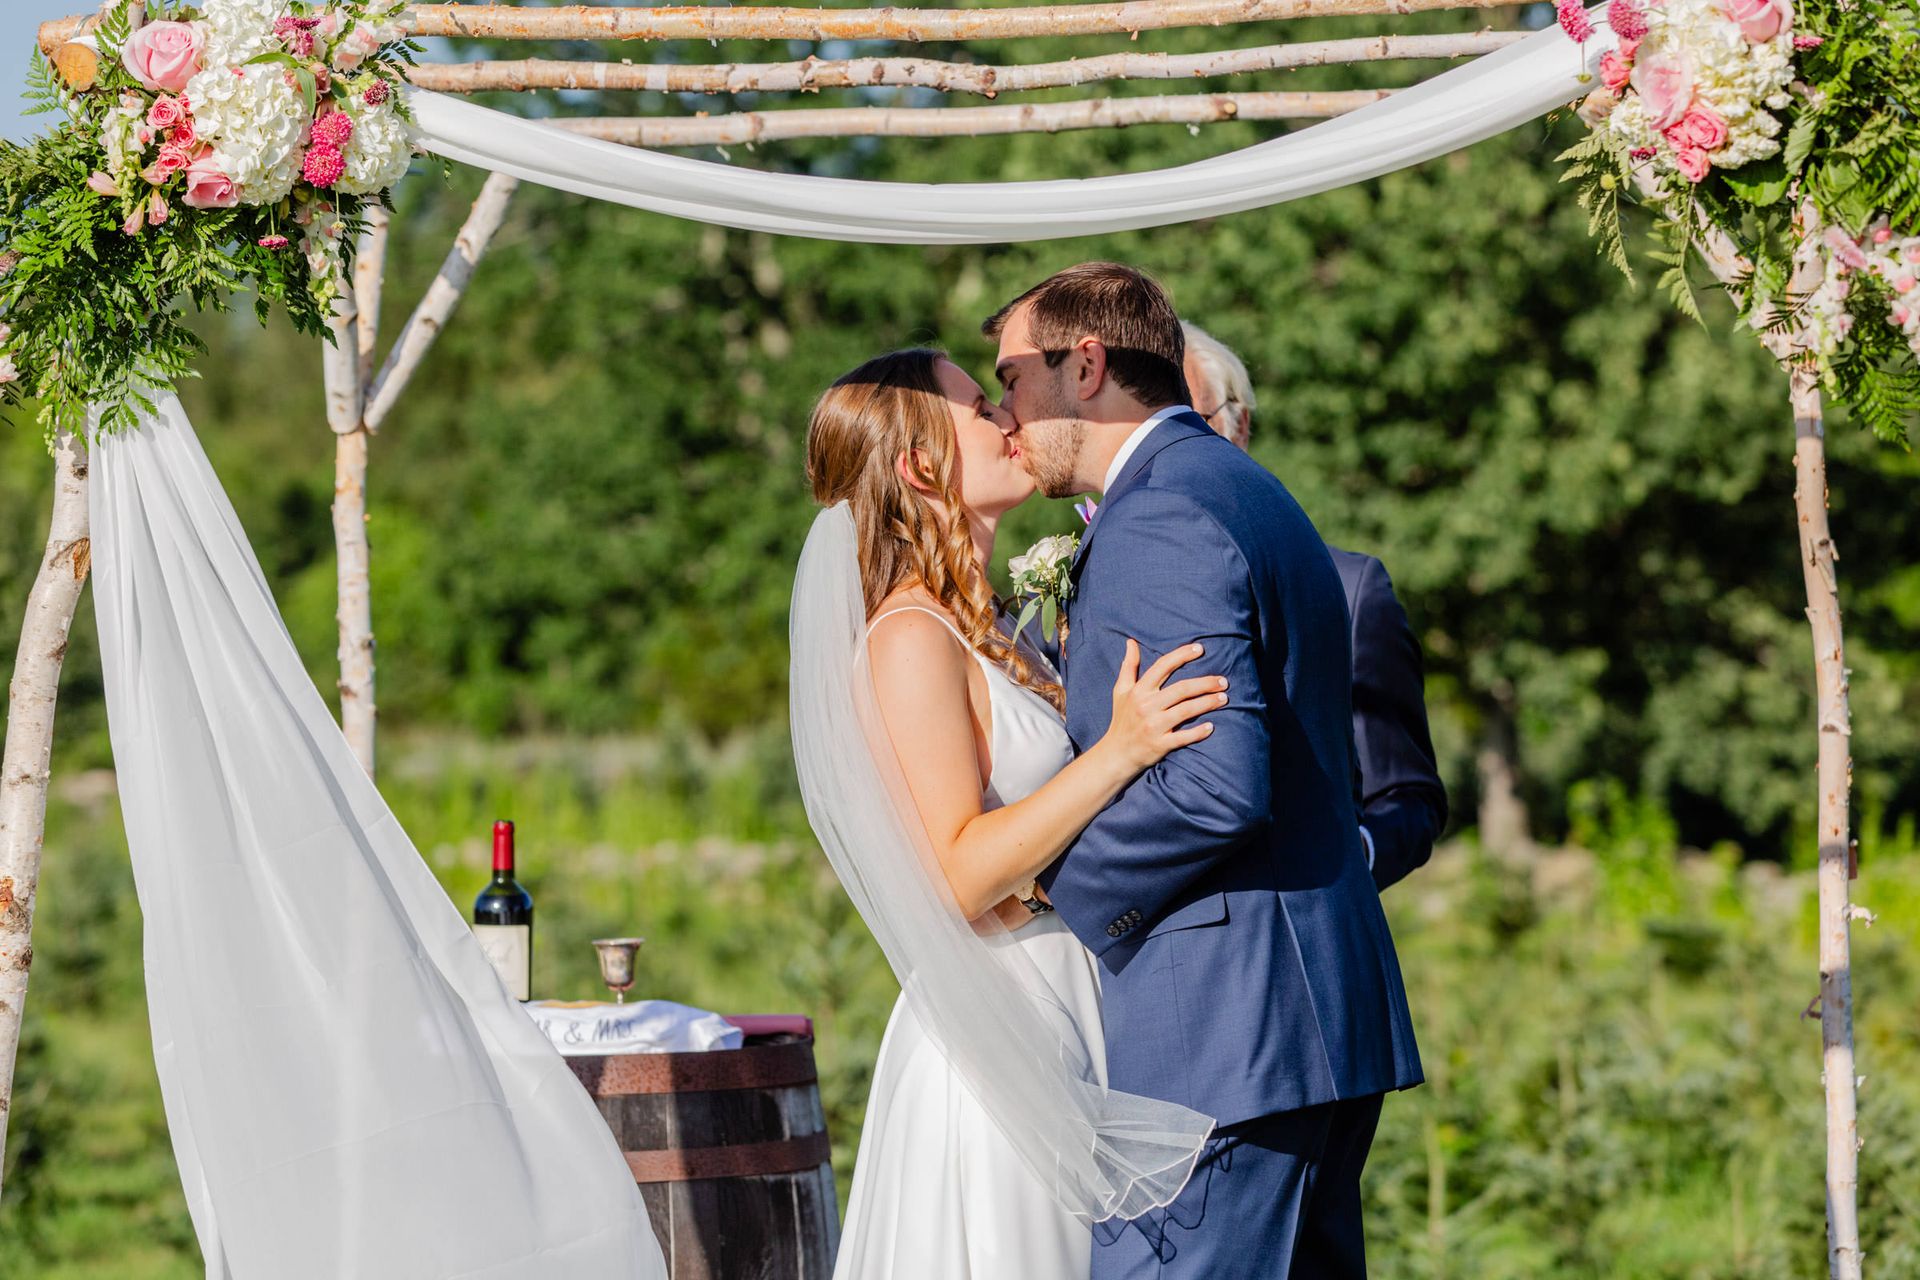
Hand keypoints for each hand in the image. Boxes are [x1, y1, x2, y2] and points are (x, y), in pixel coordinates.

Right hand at [1099, 639, 1223, 774]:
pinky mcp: (1160, 744)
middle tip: (1223, 681)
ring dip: (1207, 703)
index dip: (1181, 655)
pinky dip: (1198, 732)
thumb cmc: (1122, 719)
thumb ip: (1128, 666)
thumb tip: (1131, 642)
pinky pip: (1183, 737)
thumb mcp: (1121, 691)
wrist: (1116, 754)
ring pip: (1186, 710)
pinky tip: (1211, 727)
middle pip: (1181, 689)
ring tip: (1224, 698)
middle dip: (1205, 683)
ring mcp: (1153, 726)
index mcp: (1139, 691)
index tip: (1200, 649)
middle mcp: (1146, 706)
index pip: (1162, 666)